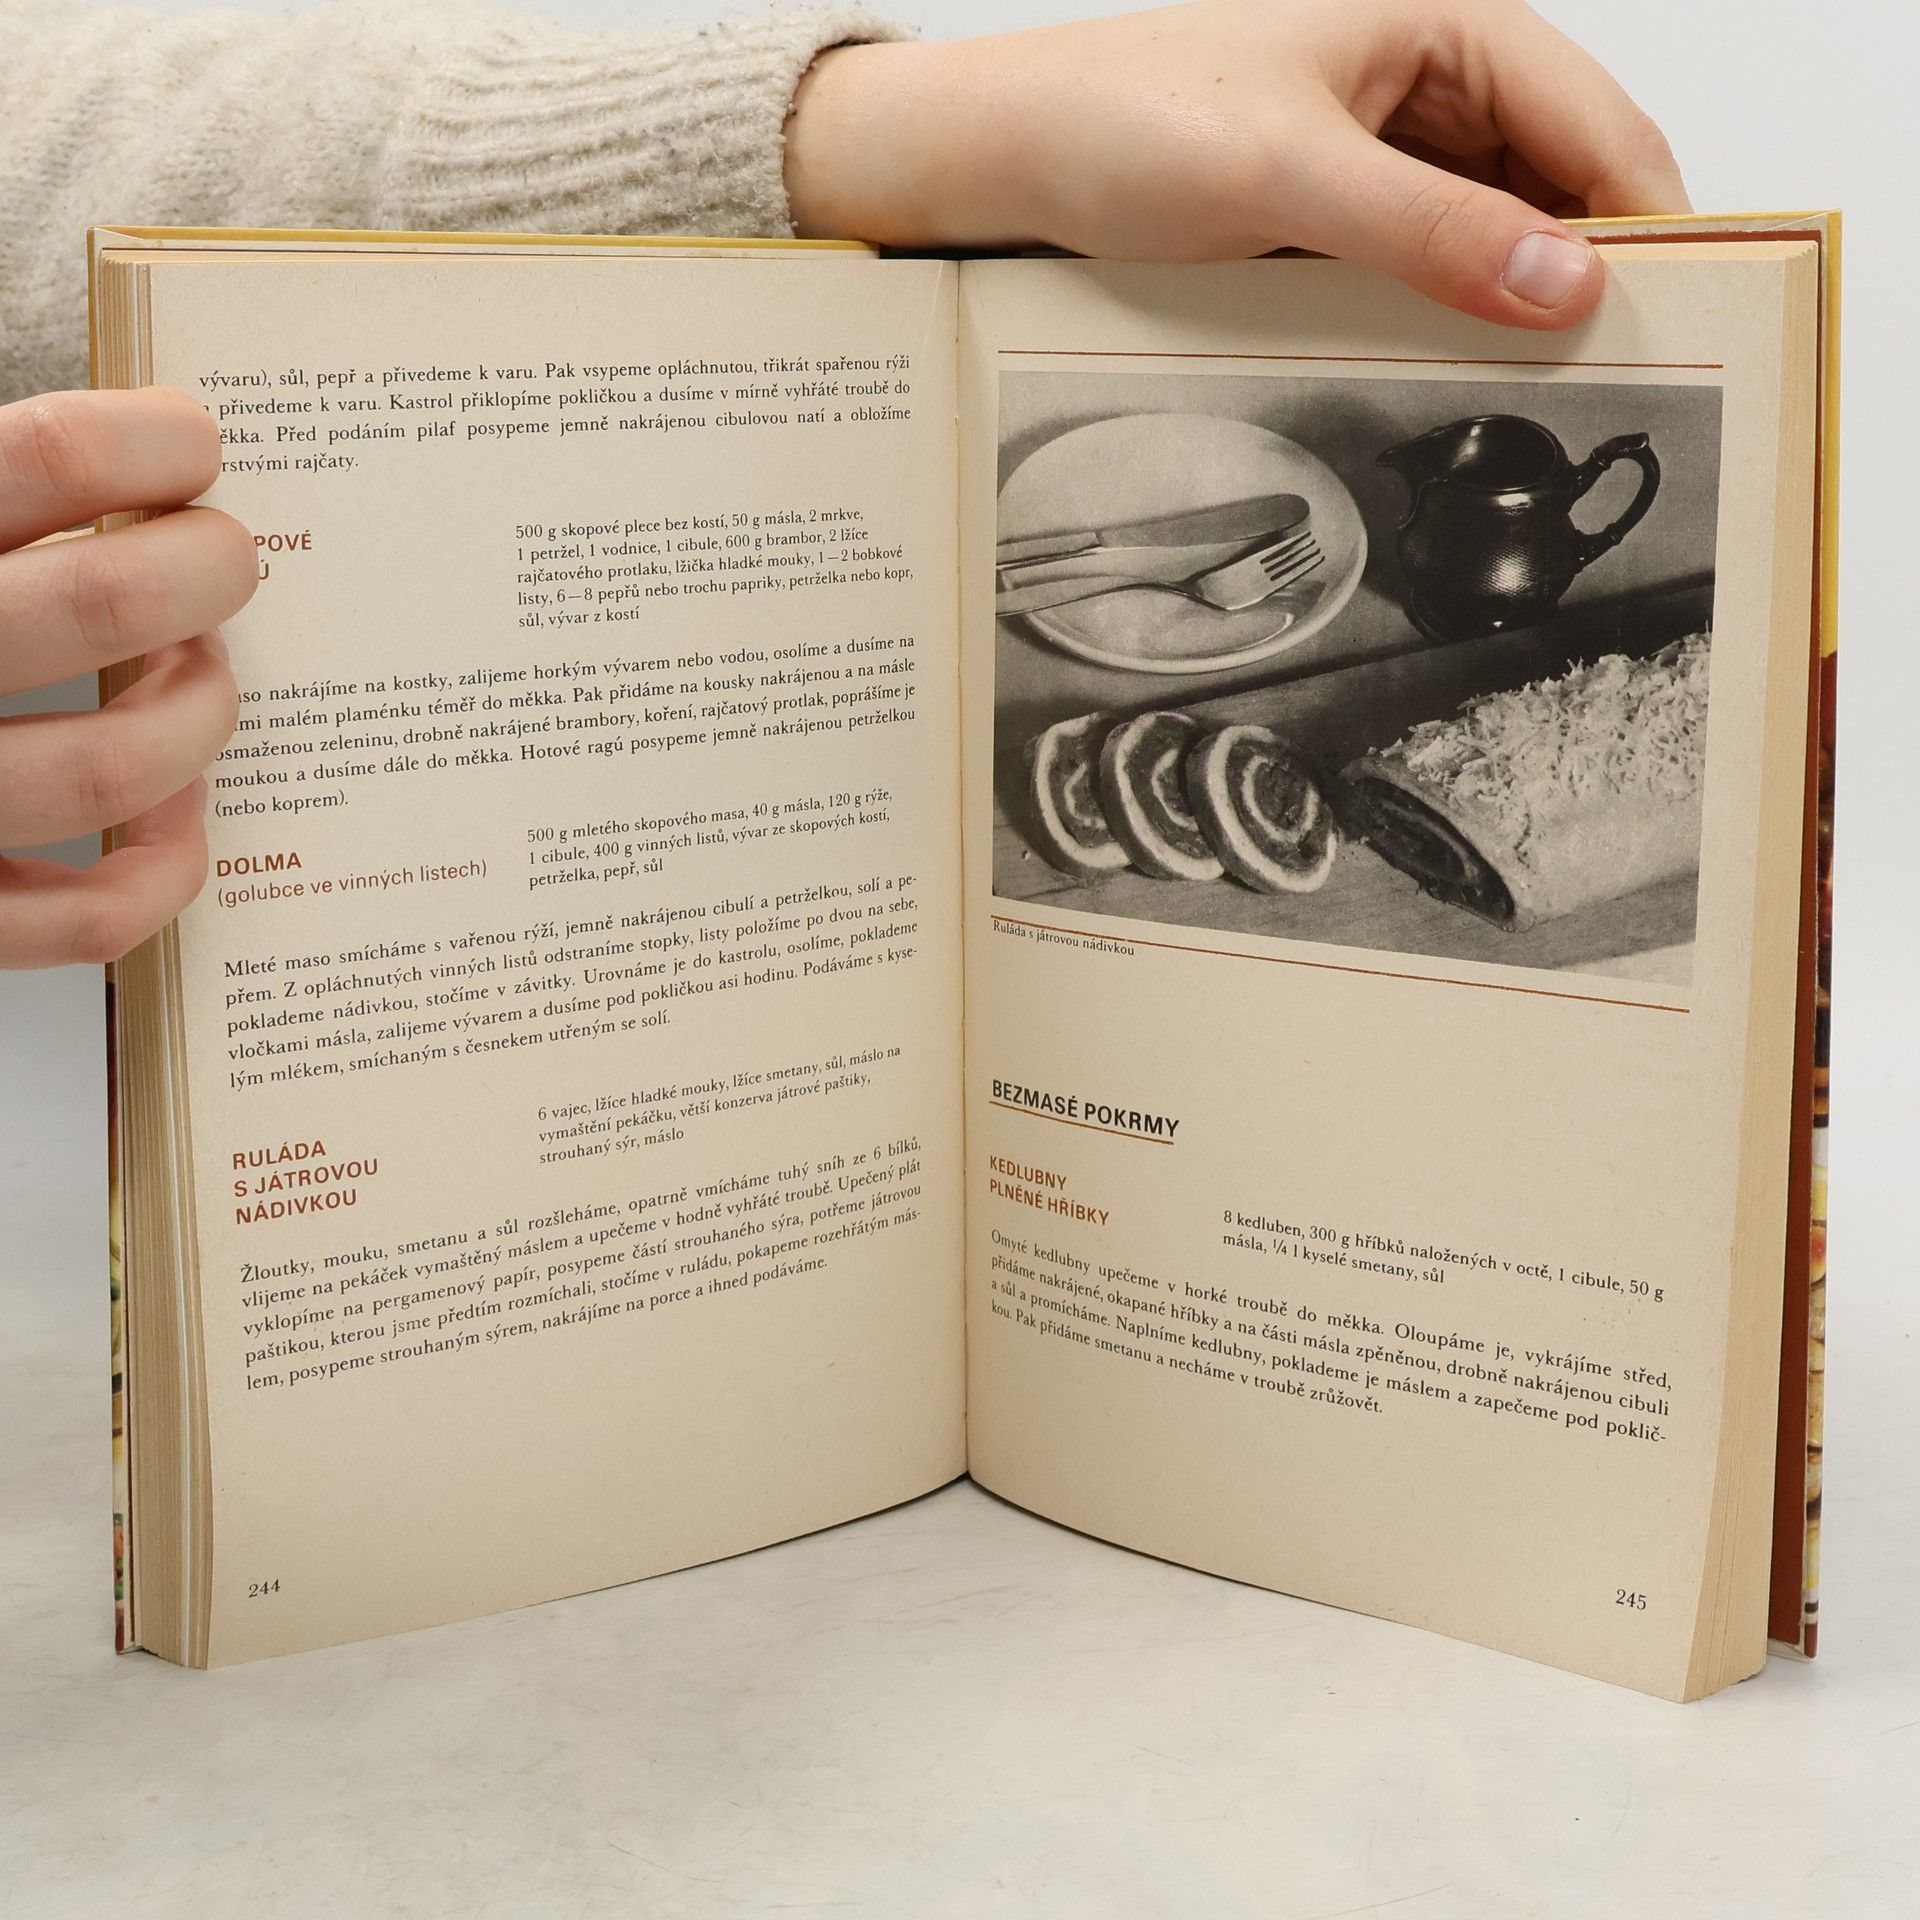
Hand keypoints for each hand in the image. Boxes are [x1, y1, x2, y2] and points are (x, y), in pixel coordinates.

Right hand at [0, 389, 253, 967]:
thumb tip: (120, 466)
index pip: (48, 458)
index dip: (150, 443)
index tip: (189, 444)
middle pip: (105, 604)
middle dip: (206, 570)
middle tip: (223, 559)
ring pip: (113, 767)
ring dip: (199, 715)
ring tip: (200, 674)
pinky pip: (94, 914)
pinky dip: (167, 863)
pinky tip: (177, 810)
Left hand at [788, 0, 1689, 327]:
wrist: (1005, 156)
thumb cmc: (1124, 120)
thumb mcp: (1289, 178)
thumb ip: (1430, 231)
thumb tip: (1565, 282)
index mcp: (1449, 28)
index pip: (1603, 128)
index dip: (1648, 228)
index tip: (1684, 326)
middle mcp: (1431, 85)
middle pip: (1561, 187)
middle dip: (1586, 278)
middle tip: (1610, 384)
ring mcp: (1385, 153)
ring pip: (1495, 236)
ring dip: (1513, 308)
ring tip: (1533, 395)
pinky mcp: (1338, 213)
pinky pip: (1425, 267)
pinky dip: (1445, 317)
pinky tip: (1446, 374)